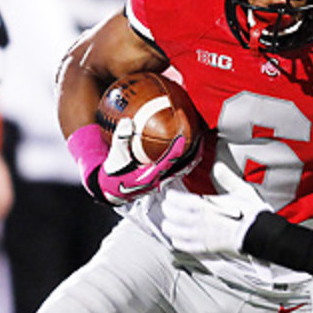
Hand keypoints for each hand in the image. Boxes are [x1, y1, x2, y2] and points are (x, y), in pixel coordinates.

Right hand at [67, 122, 192, 205]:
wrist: (111, 190)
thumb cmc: (113, 174)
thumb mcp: (115, 158)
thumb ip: (121, 140)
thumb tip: (126, 122)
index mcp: (149, 177)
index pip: (168, 162)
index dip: (177, 150)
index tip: (184, 137)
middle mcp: (160, 181)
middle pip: (183, 167)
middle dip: (193, 153)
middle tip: (201, 137)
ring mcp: (163, 181)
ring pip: (183, 169)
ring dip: (192, 156)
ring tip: (200, 141)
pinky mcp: (163, 180)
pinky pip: (178, 169)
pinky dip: (185, 159)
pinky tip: (189, 148)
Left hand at [161, 163, 268, 254]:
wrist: (261, 235)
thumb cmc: (252, 214)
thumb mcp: (241, 190)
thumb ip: (227, 178)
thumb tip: (218, 167)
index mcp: (206, 206)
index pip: (179, 200)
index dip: (172, 196)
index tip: (171, 194)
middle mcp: (199, 222)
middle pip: (173, 215)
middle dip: (168, 209)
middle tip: (167, 205)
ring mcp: (201, 236)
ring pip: (175, 231)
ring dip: (169, 226)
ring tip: (168, 222)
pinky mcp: (206, 248)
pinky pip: (185, 246)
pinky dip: (178, 241)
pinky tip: (177, 238)